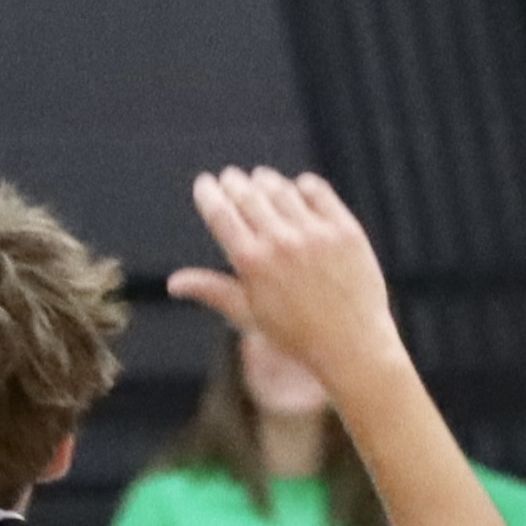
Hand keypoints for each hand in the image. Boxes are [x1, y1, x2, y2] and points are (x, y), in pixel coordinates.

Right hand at [167, 167, 399, 391]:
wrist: (353, 347)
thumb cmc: (296, 336)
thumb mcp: (249, 315)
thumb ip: (212, 290)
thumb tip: (173, 283)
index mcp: (251, 263)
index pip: (220, 213)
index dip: (208, 193)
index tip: (205, 183)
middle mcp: (281, 243)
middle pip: (248, 195)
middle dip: (234, 182)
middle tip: (231, 178)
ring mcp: (315, 235)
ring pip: (281, 190)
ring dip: (266, 181)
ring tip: (260, 180)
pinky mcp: (345, 231)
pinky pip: (318, 193)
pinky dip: (303, 186)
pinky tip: (297, 188)